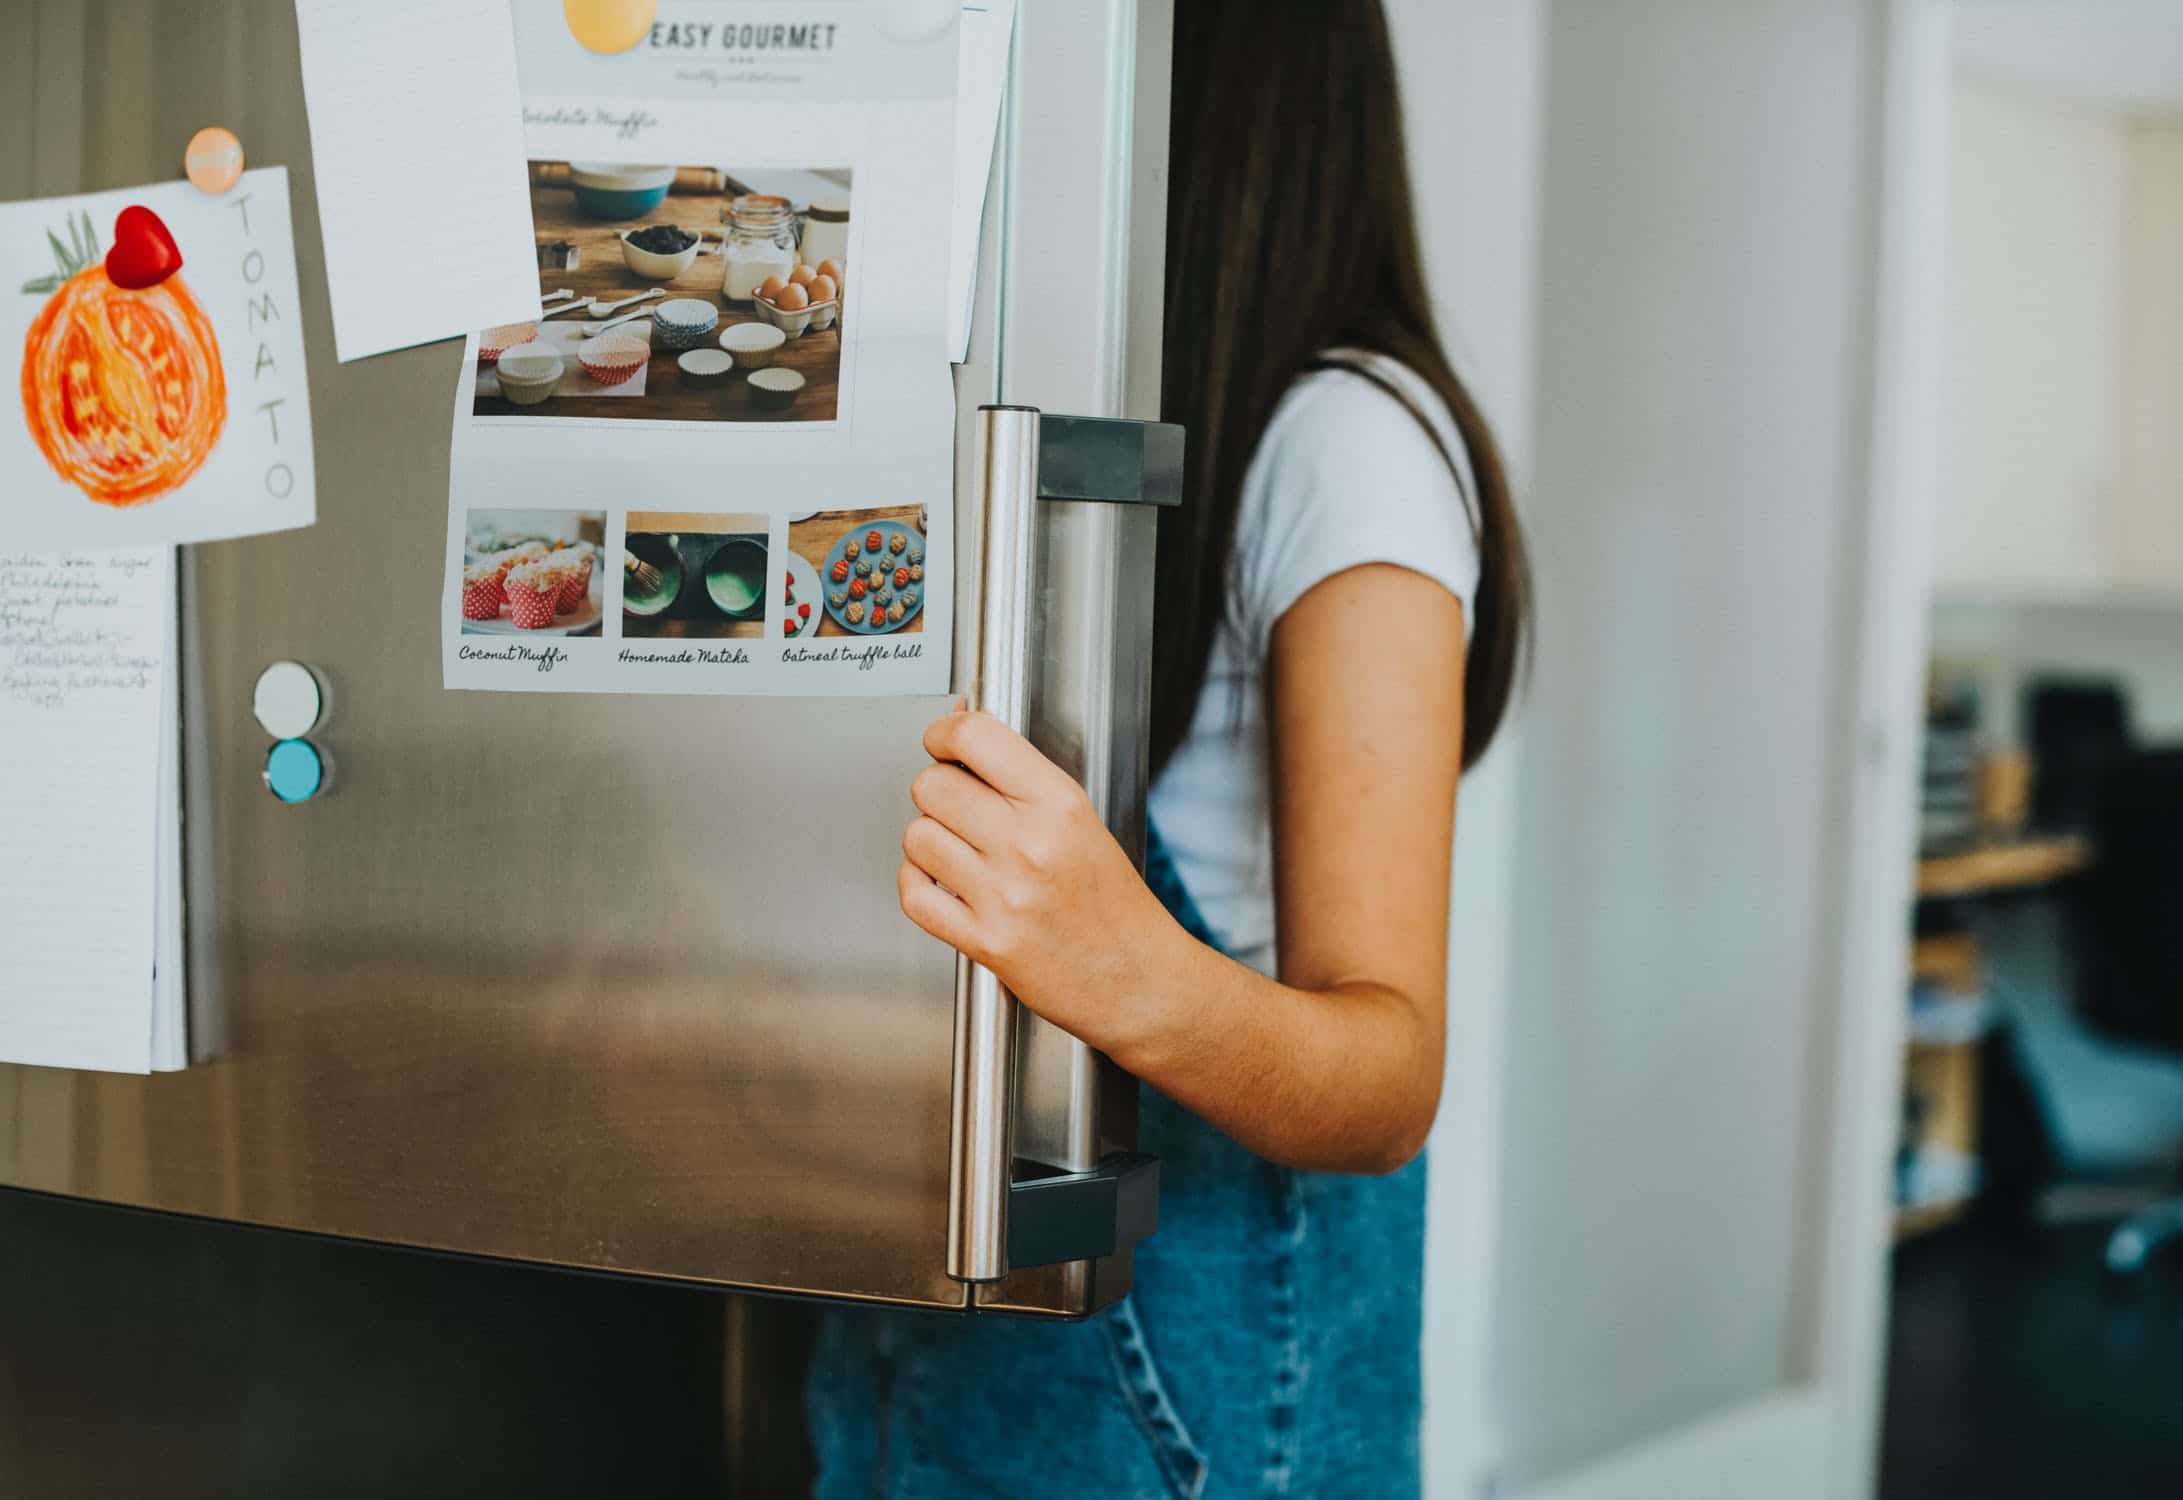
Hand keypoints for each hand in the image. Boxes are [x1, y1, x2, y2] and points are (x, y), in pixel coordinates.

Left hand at [899, 703, 1187, 1055]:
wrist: (1139, 980)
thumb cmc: (1115, 905)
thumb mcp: (1083, 822)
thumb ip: (1023, 780)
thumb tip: (961, 731)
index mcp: (1060, 805)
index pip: (975, 738)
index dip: (944, 733)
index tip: (942, 741)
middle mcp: (1030, 845)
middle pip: (933, 785)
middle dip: (937, 791)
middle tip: (956, 806)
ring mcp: (1005, 895)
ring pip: (917, 836)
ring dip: (928, 841)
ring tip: (958, 852)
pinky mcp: (986, 942)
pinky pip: (914, 895)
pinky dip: (917, 884)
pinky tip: (941, 883)